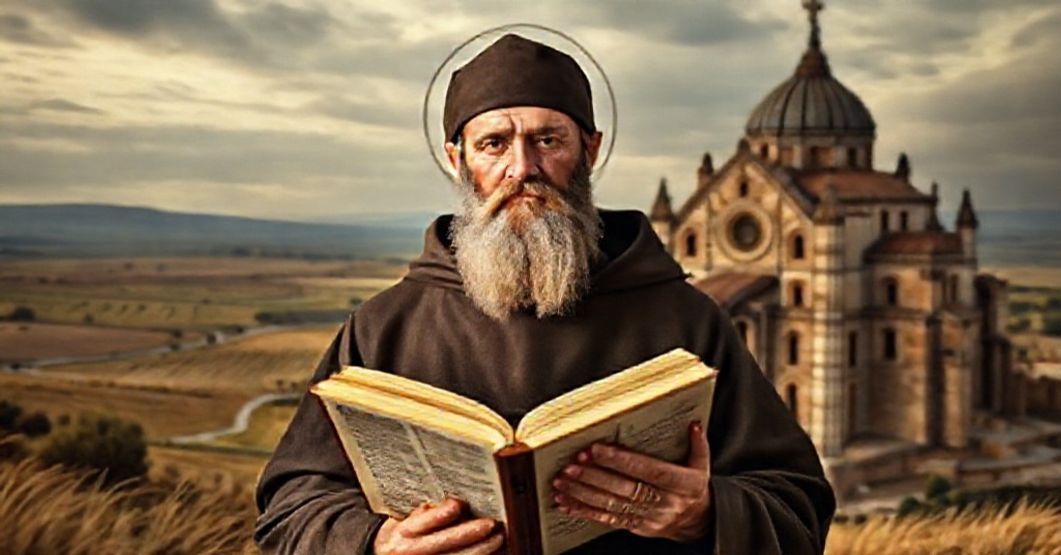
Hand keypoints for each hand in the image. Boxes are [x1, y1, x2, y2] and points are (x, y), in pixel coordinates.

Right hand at [372, 496, 504, 554]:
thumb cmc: (399, 536)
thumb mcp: (403, 519)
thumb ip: (425, 511)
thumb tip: (453, 502)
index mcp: (402, 532)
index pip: (423, 523)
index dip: (440, 514)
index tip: (458, 503)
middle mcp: (409, 551)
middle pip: (443, 543)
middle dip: (469, 533)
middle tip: (491, 524)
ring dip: (480, 551)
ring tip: (500, 539)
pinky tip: (494, 553)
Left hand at [551, 421, 711, 542]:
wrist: (697, 522)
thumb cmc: (694, 487)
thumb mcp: (702, 466)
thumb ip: (698, 445)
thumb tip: (693, 424)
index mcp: (681, 484)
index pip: (648, 470)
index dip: (621, 460)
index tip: (597, 449)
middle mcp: (663, 502)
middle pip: (624, 489)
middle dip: (595, 476)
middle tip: (572, 465)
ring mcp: (648, 517)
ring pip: (611, 505)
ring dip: (583, 494)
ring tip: (562, 482)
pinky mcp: (634, 526)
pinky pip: (606, 519)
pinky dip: (583, 511)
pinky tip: (565, 503)